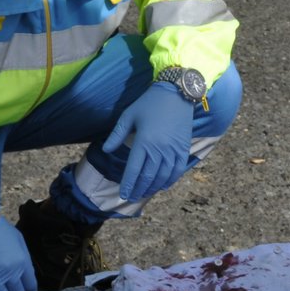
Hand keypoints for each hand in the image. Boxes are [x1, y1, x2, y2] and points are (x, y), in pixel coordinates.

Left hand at [102, 82, 196, 201]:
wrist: (176, 93)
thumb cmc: (149, 103)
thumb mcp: (129, 115)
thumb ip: (117, 134)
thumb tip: (106, 150)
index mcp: (144, 142)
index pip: (134, 170)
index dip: (128, 184)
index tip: (123, 194)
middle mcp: (159, 149)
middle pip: (148, 176)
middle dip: (138, 189)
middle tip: (132, 197)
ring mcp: (173, 150)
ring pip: (162, 176)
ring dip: (153, 187)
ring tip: (144, 194)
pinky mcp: (184, 148)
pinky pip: (177, 170)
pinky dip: (170, 180)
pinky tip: (163, 186)